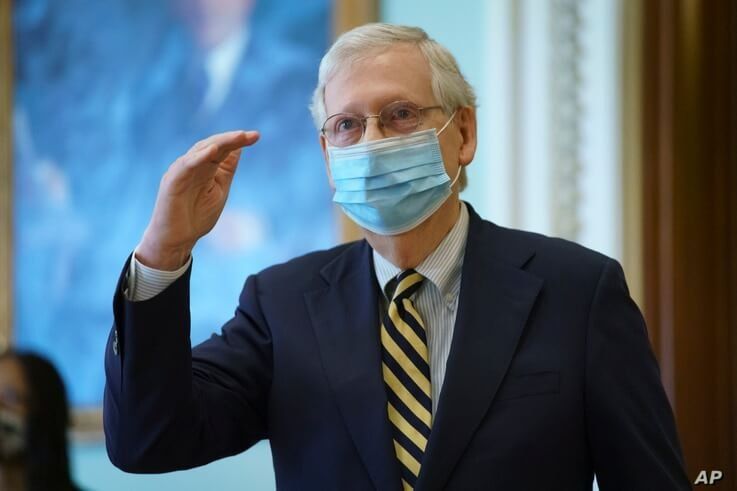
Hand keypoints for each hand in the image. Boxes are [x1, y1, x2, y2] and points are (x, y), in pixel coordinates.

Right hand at [135, 130, 259, 269]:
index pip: (223, 149)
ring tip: (238, 137)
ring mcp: (182, 171)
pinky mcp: (172, 181)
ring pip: (201, 150)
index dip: (238, 141)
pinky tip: (212, 151)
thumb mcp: (220, 189)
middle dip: (232, 139)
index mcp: (205, 167)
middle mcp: (193, 165)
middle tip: (251, 135)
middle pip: (213, 145)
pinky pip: (186, 165)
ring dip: (220, 143)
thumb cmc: (197, 215)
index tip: (256, 136)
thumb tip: (239, 148)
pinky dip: (198, 157)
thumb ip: (227, 169)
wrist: (178, 239)